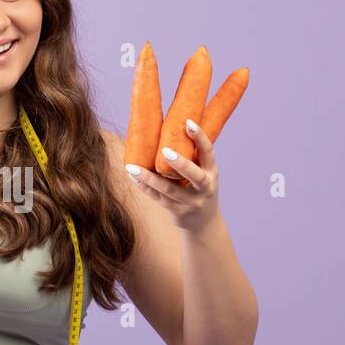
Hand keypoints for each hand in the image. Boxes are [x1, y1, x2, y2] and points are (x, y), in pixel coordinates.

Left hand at [125, 119, 221, 235]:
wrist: (204, 222)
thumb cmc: (199, 187)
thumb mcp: (204, 171)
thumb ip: (192, 155)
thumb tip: (170, 125)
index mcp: (211, 172)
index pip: (209, 153)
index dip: (200, 138)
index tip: (189, 122)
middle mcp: (204, 187)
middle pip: (194, 175)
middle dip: (180, 163)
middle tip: (165, 150)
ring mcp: (191, 202)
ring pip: (169, 190)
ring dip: (149, 178)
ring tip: (132, 167)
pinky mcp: (177, 212)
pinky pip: (158, 199)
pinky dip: (145, 187)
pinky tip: (133, 177)